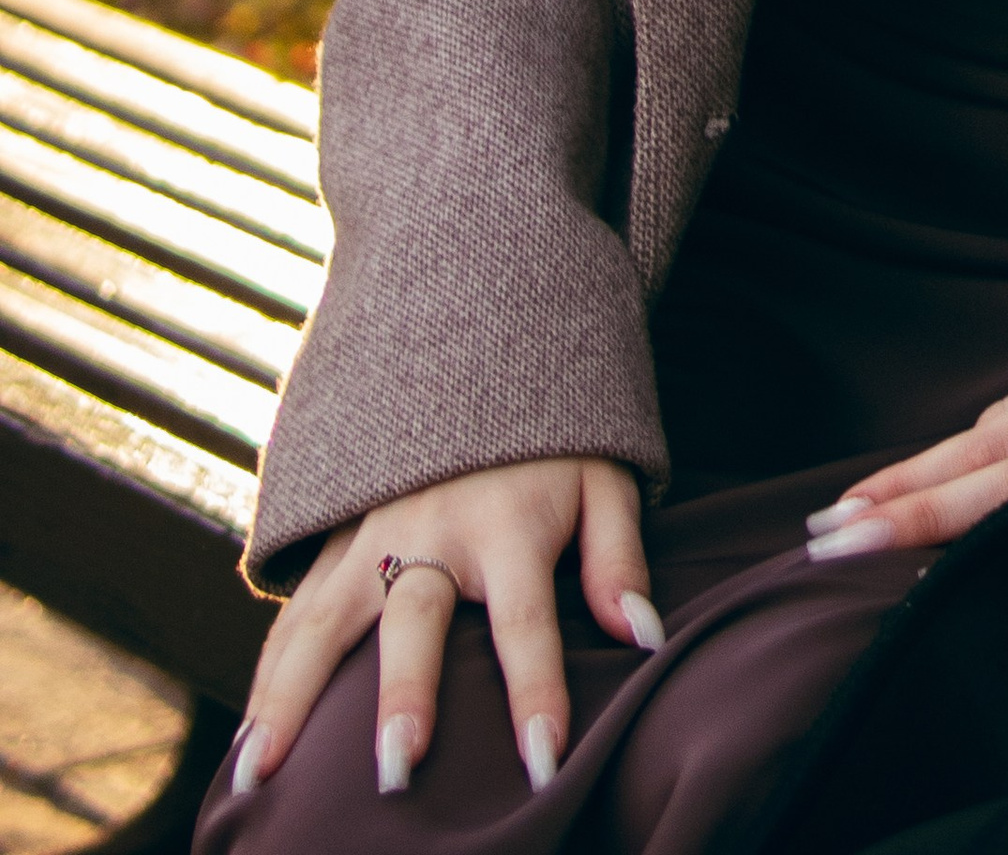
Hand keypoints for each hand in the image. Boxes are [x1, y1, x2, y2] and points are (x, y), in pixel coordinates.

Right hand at [228, 456, 656, 803]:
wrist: (478, 344)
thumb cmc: (553, 440)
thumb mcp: (606, 478)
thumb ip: (619, 557)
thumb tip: (640, 637)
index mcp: (507, 522)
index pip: (527, 622)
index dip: (537, 693)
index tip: (543, 764)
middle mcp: (432, 530)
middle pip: (413, 620)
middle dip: (404, 695)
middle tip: (395, 770)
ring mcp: (372, 534)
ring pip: (324, 622)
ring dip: (292, 700)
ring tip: (262, 778)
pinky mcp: (335, 538)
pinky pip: (295, 611)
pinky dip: (268, 675)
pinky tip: (251, 740)